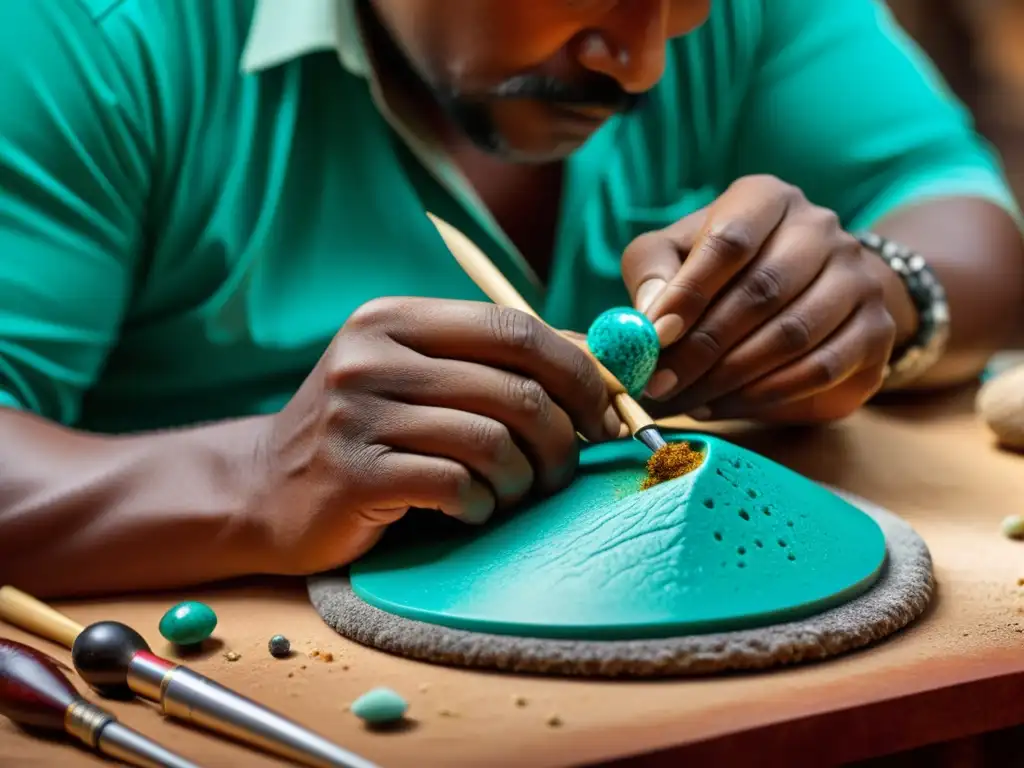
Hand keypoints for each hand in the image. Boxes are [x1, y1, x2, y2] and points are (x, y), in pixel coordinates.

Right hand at [249, 297, 619, 574]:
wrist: (262, 489)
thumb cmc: (364, 434)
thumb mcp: (415, 378)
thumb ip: (489, 364)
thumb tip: (595, 365)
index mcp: (395, 319)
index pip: (513, 328)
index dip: (577, 373)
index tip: (605, 415)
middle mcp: (371, 357)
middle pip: (513, 387)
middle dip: (561, 437)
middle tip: (563, 471)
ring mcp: (357, 414)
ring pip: (491, 441)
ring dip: (519, 480)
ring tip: (507, 493)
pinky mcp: (354, 475)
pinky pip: (456, 486)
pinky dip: (480, 505)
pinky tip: (467, 510)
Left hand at [621, 175, 913, 422]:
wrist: (810, 288)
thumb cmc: (721, 270)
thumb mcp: (675, 254)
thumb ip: (652, 273)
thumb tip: (650, 318)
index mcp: (766, 198)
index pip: (730, 241)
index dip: (690, 293)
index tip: (656, 336)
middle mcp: (821, 227)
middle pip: (761, 293)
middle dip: (702, 348)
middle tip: (661, 385)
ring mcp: (858, 276)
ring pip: (792, 335)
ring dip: (730, 378)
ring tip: (687, 400)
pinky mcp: (877, 328)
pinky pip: (820, 369)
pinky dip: (766, 395)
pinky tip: (726, 405)